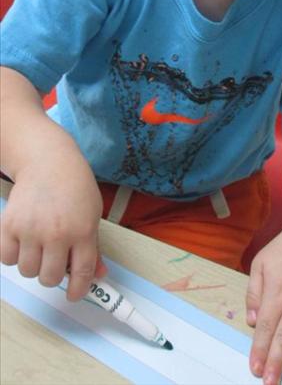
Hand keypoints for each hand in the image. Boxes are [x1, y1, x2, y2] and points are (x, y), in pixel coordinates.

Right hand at [0, 128, 104, 300]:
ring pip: (28, 271)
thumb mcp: (92, 214)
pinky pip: (7, 258)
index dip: (78, 290)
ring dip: (33, 264)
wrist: (48, 161)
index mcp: (83, 231)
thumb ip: (93, 246)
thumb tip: (97, 275)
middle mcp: (57, 233)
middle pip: (50, 278)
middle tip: (54, 261)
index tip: (74, 295)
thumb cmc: (74, 186)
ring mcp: (31, 229)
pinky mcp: (9, 225)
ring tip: (39, 245)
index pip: (82, 272)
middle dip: (52, 275)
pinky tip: (24, 240)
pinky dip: (14, 254)